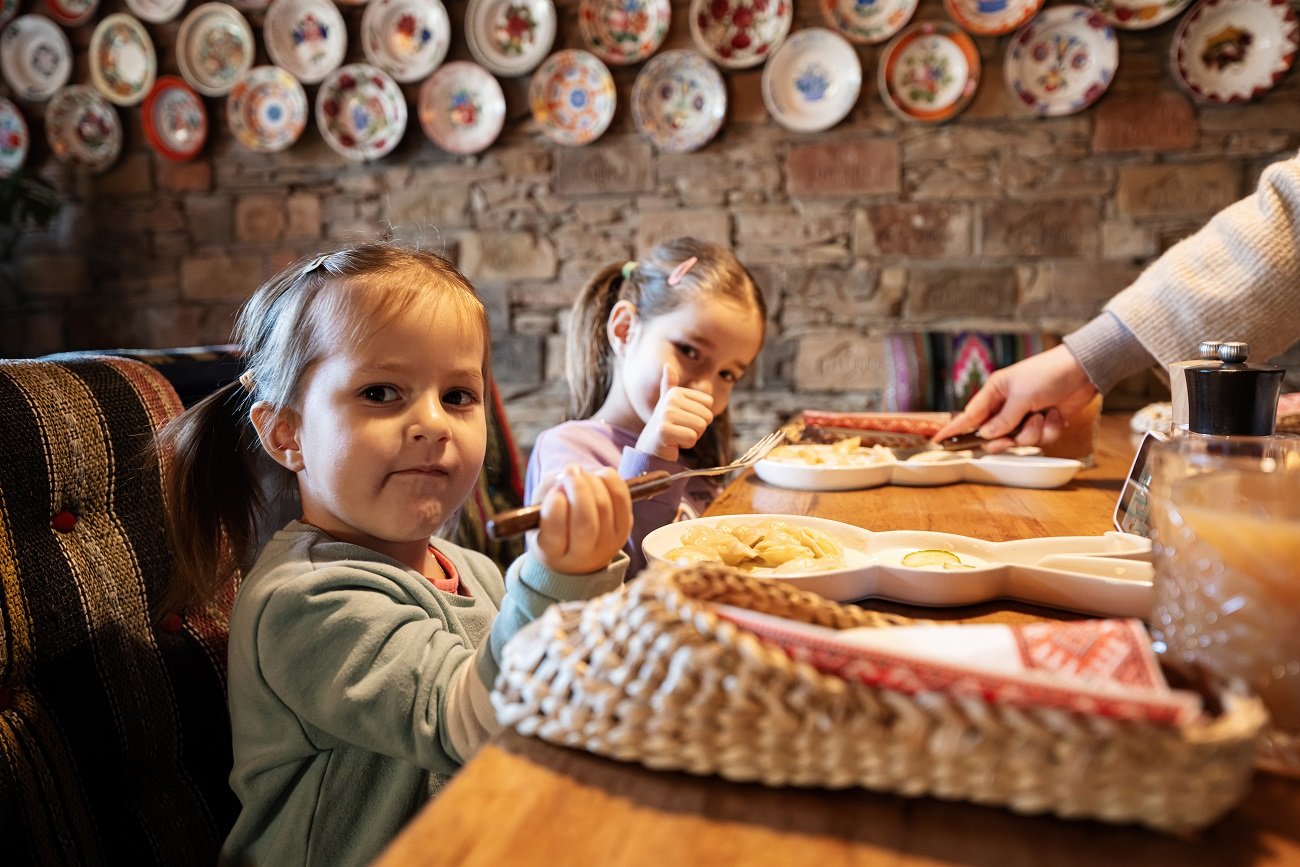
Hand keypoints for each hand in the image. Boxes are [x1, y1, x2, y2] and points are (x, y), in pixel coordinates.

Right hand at [530, 466, 632, 574]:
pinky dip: (610, 479)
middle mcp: (583, 555)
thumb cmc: (552, 526)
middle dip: (578, 489)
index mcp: (553, 554)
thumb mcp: (537, 515)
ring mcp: (608, 543)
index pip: (555, 533)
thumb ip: (544, 498)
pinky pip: (621, 497)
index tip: (554, 492)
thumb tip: (563, 481)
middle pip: (586, 521)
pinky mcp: (625, 529)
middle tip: (569, 471)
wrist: (578, 545)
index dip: (555, 506)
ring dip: (591, 481)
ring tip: (579, 474)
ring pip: (604, 506)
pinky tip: (598, 475)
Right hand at [634, 364, 713, 460]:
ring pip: (701, 427)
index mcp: (675, 392)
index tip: (684, 420)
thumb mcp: (669, 404)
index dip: (700, 415)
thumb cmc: (664, 426)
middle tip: (680, 430)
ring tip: (677, 436)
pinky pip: (692, 438)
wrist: (649, 448)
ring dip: (692, 436)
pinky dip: (685, 445)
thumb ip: (670, 385)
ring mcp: (666, 414)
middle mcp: (670, 400)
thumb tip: (667, 365)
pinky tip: (673, 443)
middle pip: (707, 416)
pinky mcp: (664, 431)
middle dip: (697, 428)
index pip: (708, 403)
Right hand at [932, 345, 1098, 452]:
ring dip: (1033, 431)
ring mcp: (1026, 416)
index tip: (939, 441)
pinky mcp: (1044, 423)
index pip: (968, 415)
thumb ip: (1002, 419)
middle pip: (994, 436)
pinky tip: (1056, 413)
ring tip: (1043, 414)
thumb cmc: (1047, 374)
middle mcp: (1007, 406)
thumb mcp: (1020, 396)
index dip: (954, 429)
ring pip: (1020, 440)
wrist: (1083, 370)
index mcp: (994, 393)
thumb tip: (987, 436)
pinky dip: (1050, 429)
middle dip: (1006, 438)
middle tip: (1012, 437)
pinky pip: (1041, 439)